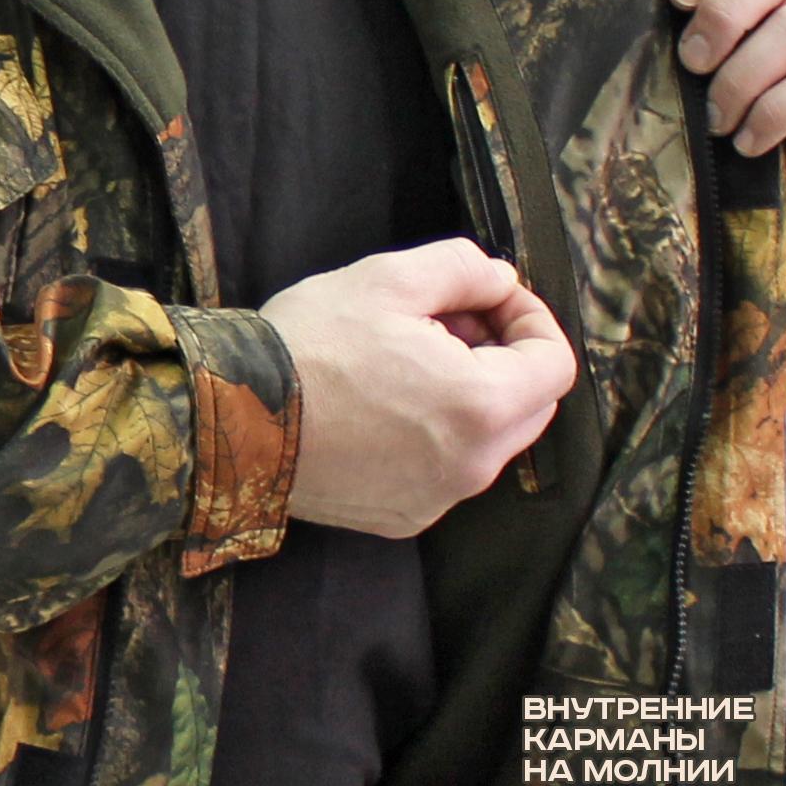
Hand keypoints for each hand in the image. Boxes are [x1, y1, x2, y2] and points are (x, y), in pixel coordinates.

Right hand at [259, 238, 576, 537]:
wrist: (230, 420)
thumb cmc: (309, 344)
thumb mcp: (389, 277)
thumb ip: (465, 268)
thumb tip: (501, 282)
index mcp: (482, 407)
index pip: (556, 365)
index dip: (532, 319)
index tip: (491, 298)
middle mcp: (472, 466)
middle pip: (531, 405)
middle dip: (504, 355)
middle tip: (449, 321)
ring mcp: (438, 500)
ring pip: (489, 438)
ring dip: (472, 393)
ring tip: (410, 358)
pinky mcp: (403, 517)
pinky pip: (448, 468)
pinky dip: (438, 432)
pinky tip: (386, 403)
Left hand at [669, 0, 785, 242]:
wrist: (736, 221)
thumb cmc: (697, 148)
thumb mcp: (671, 86)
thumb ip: (661, 43)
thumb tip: (617, 11)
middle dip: (725, 14)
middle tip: (692, 63)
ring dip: (742, 79)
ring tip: (717, 122)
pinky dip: (773, 113)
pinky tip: (748, 144)